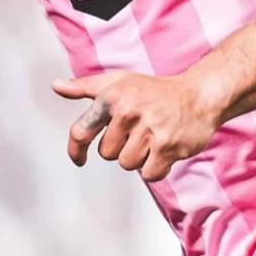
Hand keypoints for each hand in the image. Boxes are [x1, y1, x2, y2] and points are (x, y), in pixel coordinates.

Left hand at [52, 69, 222, 181]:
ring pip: (127, 164)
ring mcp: (149, 130)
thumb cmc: (155, 90)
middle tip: (139, 131)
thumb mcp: (118, 82)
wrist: (199, 95)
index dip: (75, 150)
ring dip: (139, 157)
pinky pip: (148, 174)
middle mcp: (128, 112)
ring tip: (153, 137)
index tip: (78, 159)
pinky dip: (156, 167)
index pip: (80, 131)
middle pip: (107, 154)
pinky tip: (165, 148)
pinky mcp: (168, 147)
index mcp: (111, 97)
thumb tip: (56, 86)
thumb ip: (85, 87)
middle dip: (121, 147)